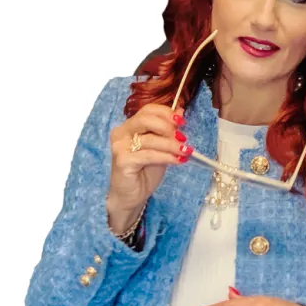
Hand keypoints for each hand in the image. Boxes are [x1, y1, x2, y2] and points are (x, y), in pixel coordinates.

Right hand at [106, 103, 191, 230]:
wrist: (131, 195)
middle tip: (183, 138)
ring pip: (150, 139)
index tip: (182, 122)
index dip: (166, 113)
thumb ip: (167, 131)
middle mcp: (121, 133)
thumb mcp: (160, 147)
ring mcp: (120, 146)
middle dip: (168, 127)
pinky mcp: (123, 161)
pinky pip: (149, 155)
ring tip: (185, 151)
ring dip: (171, 145)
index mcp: (129, 126)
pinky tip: (178, 160)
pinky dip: (166, 157)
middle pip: (146, 119)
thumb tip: (181, 112)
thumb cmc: (144, 171)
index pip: (148, 110)